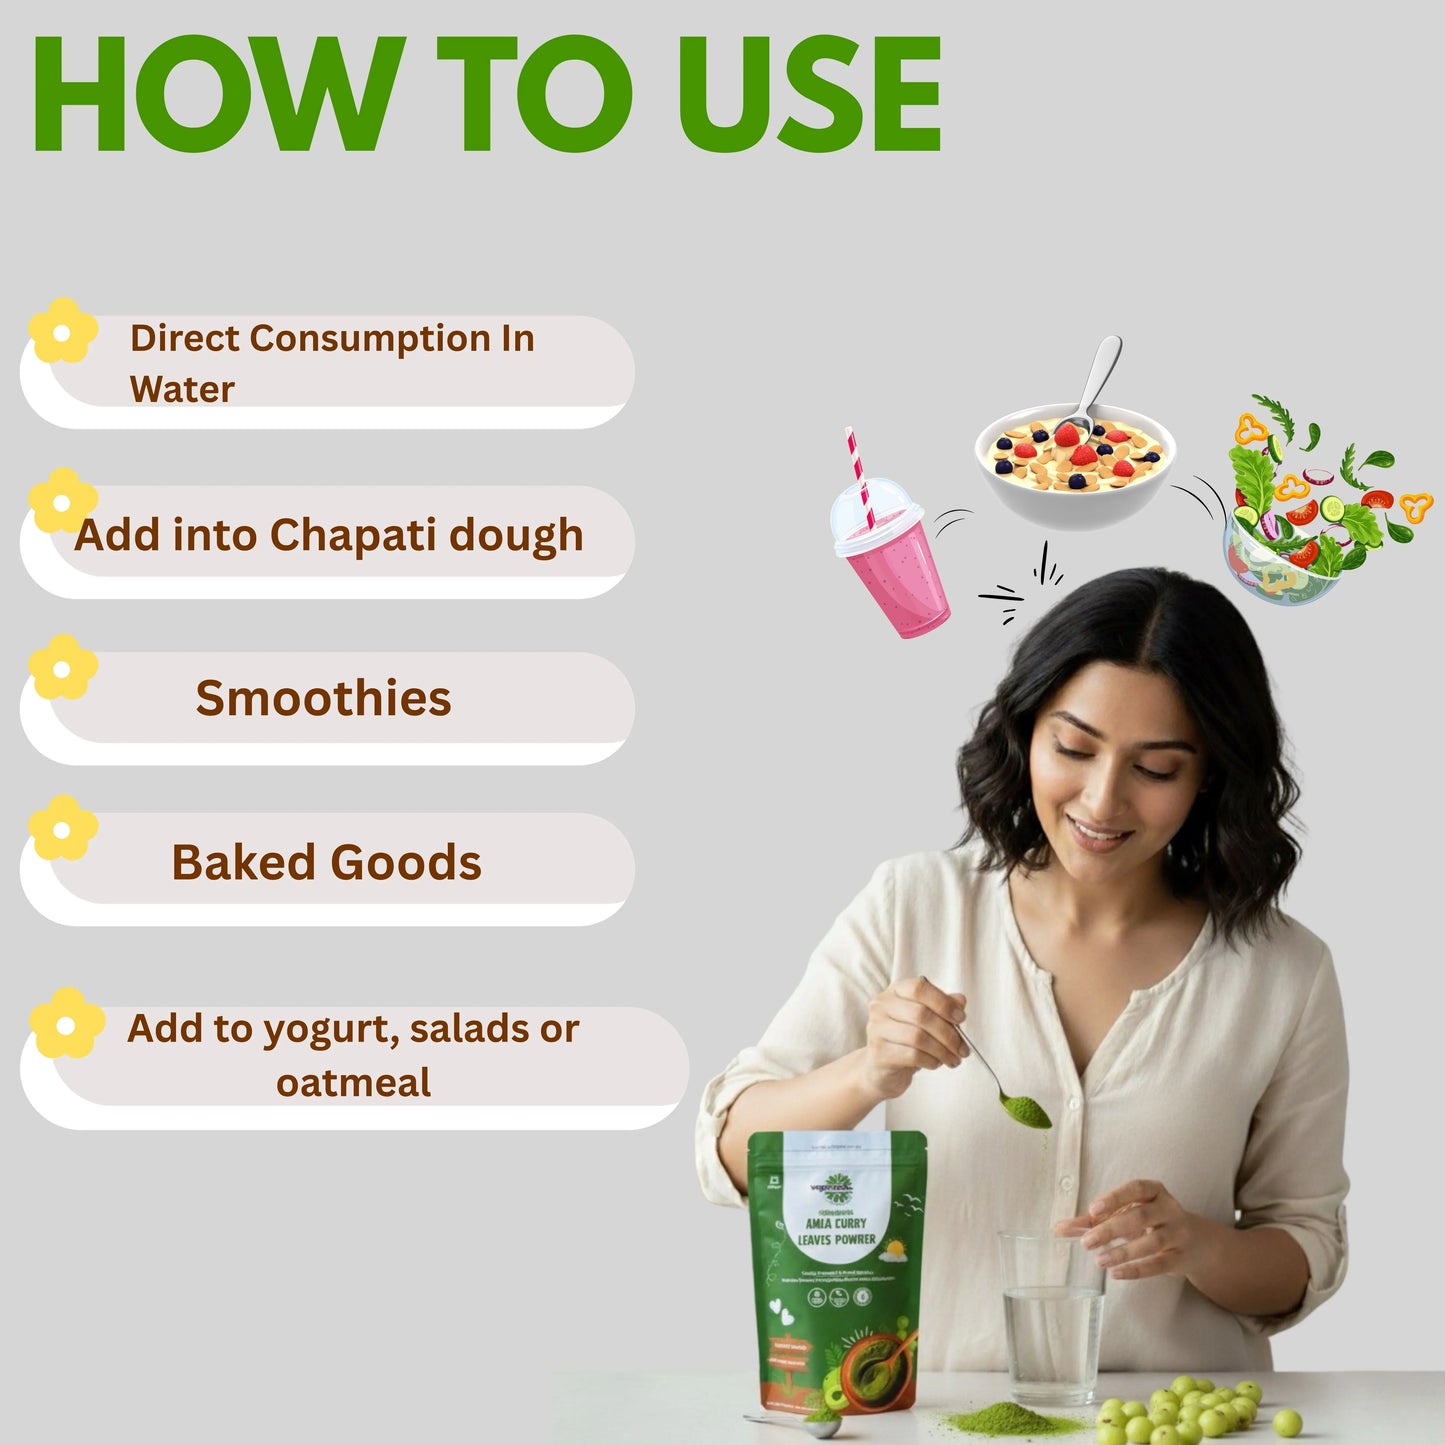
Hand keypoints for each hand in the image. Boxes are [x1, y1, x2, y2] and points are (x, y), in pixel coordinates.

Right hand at [859, 974, 966, 1101]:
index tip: (961, 1018)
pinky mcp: (879, 1053)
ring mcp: (876, 1029)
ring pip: (918, 1037)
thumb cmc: (906, 1039)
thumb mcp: (927, 1019)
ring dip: (942, 1051)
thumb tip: (960, 1000)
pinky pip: (912, 1056)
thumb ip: (943, 1007)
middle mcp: (881, 1006)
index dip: (943, 1002)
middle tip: (962, 1048)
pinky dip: (931, 1061)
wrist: (882, 1067)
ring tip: (953, 1059)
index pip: (919, 988)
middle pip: (921, 1014)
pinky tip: (936, 1063)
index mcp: (895, 991)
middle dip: (948, 1034)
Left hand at [1054, 1179, 1201, 1281]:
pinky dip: (1138, 1270)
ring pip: (1152, 1242)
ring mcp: (1179, 1234)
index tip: (1093, 1210)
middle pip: (1140, 1216)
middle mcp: (1169, 1209)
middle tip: (1086, 1243)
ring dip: (1123, 1252)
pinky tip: (1116, 1274)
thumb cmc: (1151, 1223)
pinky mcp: (1181, 1258)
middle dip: (1112, 1229)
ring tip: (1099, 1261)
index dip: (1115, 1197)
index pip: (1136, 1188)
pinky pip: (1160, 1264)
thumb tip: (1058, 1228)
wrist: (1197, 1243)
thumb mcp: (1126, 1214)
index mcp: (1154, 1191)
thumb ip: (1093, 1221)